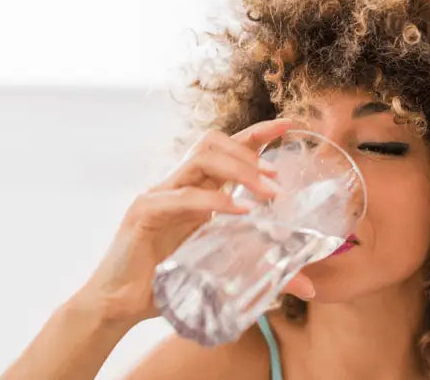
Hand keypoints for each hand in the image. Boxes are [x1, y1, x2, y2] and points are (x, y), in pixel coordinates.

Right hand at [75, 118, 314, 327]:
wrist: (120, 306)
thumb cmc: (169, 284)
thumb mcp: (223, 272)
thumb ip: (263, 271)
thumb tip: (309, 286)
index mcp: (194, 190)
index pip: (226, 149)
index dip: (257, 133)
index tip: (290, 125)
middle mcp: (177, 185)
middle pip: (212, 143)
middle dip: (250, 151)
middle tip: (279, 177)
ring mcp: (158, 195)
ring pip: (199, 159)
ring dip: (239, 170)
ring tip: (268, 192)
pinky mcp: (144, 213)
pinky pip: (183, 197)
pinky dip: (214, 201)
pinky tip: (239, 213)